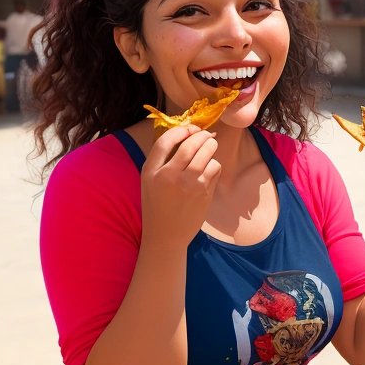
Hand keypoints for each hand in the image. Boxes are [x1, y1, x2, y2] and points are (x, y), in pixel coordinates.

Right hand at [141, 125, 220, 247]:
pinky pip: (215, 168)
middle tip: (206, 135)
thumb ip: (161, 157)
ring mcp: (190, 186)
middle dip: (202, 135)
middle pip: (192, 144)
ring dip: (211, 148)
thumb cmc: (156, 203)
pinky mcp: (205, 194)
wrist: (166, 235)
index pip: (166, 141)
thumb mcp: (149, 179)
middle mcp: (171, 177)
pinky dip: (214, 165)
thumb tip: (185, 133)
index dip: (180, 130)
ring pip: (208, 155)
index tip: (189, 129)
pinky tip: (208, 169)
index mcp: (153, 172)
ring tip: (209, 148)